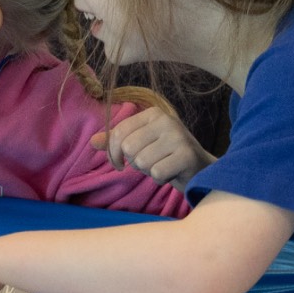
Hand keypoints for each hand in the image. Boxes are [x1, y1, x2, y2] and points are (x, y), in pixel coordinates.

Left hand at [91, 106, 214, 186]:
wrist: (200, 169)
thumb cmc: (165, 155)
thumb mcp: (141, 143)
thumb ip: (117, 141)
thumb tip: (93, 142)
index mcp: (153, 113)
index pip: (118, 132)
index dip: (112, 153)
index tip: (118, 163)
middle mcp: (166, 121)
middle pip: (128, 148)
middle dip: (133, 162)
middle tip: (148, 163)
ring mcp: (179, 137)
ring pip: (142, 162)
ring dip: (147, 171)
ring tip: (161, 166)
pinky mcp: (187, 155)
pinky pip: (156, 173)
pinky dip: (159, 179)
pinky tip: (170, 173)